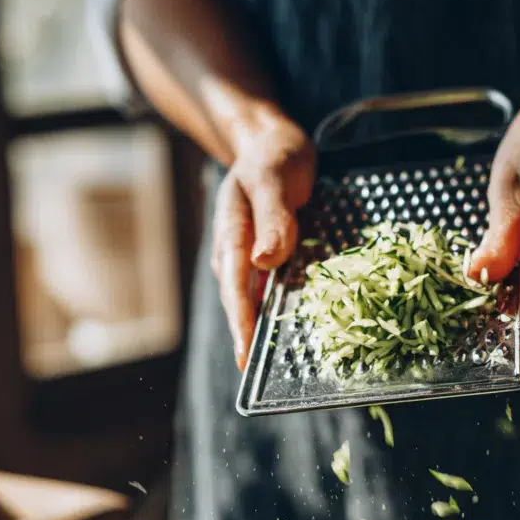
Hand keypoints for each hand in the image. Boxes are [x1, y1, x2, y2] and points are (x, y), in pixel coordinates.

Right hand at [211, 112, 315, 367]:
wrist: (270, 144)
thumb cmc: (274, 158)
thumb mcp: (275, 179)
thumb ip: (273, 218)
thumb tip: (264, 261)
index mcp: (232, 233)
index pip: (235, 287)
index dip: (241, 324)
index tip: (246, 357)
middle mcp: (235, 251)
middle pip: (239, 302)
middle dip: (247, 337)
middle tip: (257, 375)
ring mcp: (247, 258)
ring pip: (251, 300)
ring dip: (260, 329)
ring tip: (272, 364)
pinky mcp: (262, 260)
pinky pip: (266, 291)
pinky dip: (273, 311)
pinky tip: (287, 331)